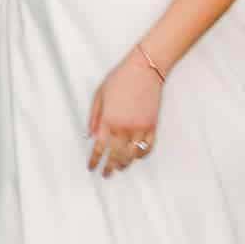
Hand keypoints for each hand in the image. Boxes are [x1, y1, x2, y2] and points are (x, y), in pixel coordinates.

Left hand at [86, 50, 162, 176]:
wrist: (145, 69)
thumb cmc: (120, 78)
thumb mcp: (100, 95)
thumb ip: (94, 117)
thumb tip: (91, 135)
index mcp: (109, 120)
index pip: (99, 147)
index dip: (94, 160)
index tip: (92, 168)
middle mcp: (124, 127)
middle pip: (115, 156)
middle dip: (109, 167)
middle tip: (106, 174)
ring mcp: (140, 128)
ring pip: (132, 155)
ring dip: (124, 164)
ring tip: (119, 168)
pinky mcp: (153, 126)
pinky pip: (148, 148)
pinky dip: (141, 156)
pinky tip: (136, 157)